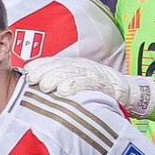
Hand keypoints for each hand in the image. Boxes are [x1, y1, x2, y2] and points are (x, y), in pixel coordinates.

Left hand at [21, 58, 154, 117]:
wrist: (129, 92)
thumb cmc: (99, 90)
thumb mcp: (78, 83)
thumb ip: (61, 83)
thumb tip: (37, 86)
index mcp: (76, 65)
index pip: (55, 62)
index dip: (40, 64)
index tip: (26, 70)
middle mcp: (84, 67)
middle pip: (60, 66)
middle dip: (44, 71)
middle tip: (31, 78)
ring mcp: (94, 74)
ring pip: (71, 74)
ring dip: (55, 78)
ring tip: (43, 86)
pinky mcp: (104, 83)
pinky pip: (87, 83)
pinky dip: (73, 86)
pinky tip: (62, 91)